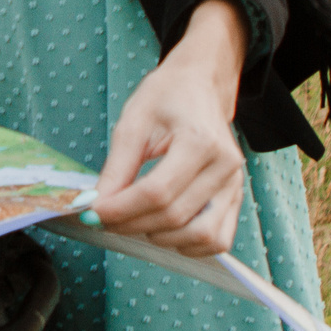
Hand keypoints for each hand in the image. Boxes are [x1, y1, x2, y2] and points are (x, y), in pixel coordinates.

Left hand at [89, 0, 248, 257]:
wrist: (202, 85)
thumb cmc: (167, 96)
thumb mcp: (134, 120)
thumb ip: (117, 166)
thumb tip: (97, 204)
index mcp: (200, 141)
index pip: (158, 192)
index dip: (122, 209)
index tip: (93, 213)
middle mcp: (224, 167)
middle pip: (175, 217)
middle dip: (132, 224)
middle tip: (104, 219)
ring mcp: (235, 185)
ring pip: (199, 236)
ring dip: (160, 237)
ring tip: (132, 220)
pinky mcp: (236, 198)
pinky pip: (217, 239)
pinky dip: (188, 244)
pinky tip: (162, 228)